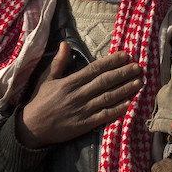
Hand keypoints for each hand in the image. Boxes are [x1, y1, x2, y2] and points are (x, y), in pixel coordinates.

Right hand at [15, 44, 142, 147]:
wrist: (32, 127)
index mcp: (70, 82)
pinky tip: (129, 103)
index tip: (125, 55)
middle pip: (105, 81)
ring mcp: (83, 110)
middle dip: (123, 73)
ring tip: (139, 82)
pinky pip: (104, 116)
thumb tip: (65, 44)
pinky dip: (117, 110)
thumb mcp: (46, 79)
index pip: (95, 69)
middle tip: (139, 67)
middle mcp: (79, 94)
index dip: (111, 61)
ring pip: (108, 97)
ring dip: (125, 89)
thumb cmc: (40, 102)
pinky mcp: (85, 124)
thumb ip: (58, 62)